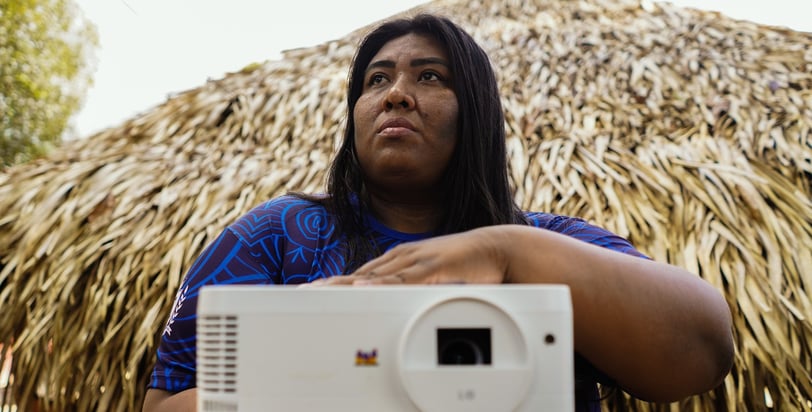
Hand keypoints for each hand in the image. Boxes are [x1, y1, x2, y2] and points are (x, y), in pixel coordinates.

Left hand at [315, 228, 506, 285]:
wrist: (497, 247)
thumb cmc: (467, 264)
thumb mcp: (433, 277)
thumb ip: (413, 286)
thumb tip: (398, 301)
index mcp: (401, 261)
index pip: (361, 276)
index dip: (334, 284)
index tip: (312, 291)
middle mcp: (403, 259)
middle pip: (359, 274)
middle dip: (330, 284)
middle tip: (302, 292)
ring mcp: (415, 262)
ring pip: (373, 276)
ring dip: (345, 285)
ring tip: (319, 292)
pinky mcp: (432, 268)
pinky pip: (403, 279)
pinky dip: (381, 284)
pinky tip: (363, 288)